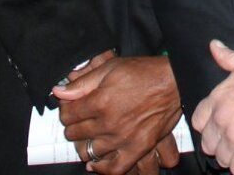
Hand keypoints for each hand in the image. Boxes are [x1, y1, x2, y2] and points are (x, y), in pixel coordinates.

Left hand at [53, 53, 179, 174]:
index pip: (68, 115)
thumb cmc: (143, 72)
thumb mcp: (110, 68)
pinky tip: (95, 161)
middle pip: (76, 133)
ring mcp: (124, 138)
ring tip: (88, 135)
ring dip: (85, 143)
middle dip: (73, 125)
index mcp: (100, 101)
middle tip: (79, 120)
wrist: (174, 81)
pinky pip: (114, 167)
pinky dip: (101, 168)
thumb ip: (83, 82)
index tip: (70, 108)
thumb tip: (59, 92)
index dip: (65, 110)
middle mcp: (109, 123)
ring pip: (90, 150)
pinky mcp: (138, 148)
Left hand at [191, 40, 233, 174]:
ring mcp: (233, 138)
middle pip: (208, 143)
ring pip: (222, 158)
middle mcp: (220, 119)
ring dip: (232, 157)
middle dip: (219, 144)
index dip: (208, 125)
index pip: (198, 120)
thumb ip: (228, 57)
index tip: (219, 126)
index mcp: (218, 97)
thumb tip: (213, 46)